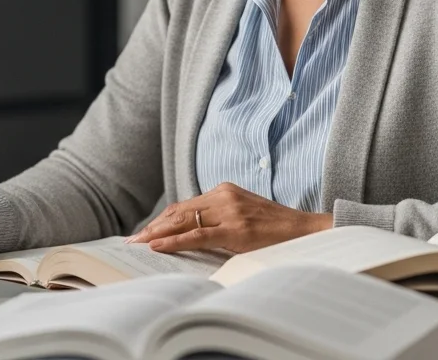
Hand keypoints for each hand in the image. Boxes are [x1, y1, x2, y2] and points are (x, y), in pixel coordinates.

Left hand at [125, 183, 331, 253]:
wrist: (305, 231)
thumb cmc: (275, 228)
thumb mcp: (243, 216)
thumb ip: (219, 218)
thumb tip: (190, 233)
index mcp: (224, 191)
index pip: (184, 205)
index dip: (162, 219)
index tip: (144, 231)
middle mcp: (223, 196)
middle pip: (179, 211)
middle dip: (154, 227)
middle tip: (132, 240)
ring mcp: (229, 211)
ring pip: (184, 221)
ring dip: (158, 234)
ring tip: (138, 244)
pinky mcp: (236, 229)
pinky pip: (198, 235)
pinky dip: (174, 240)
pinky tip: (158, 245)